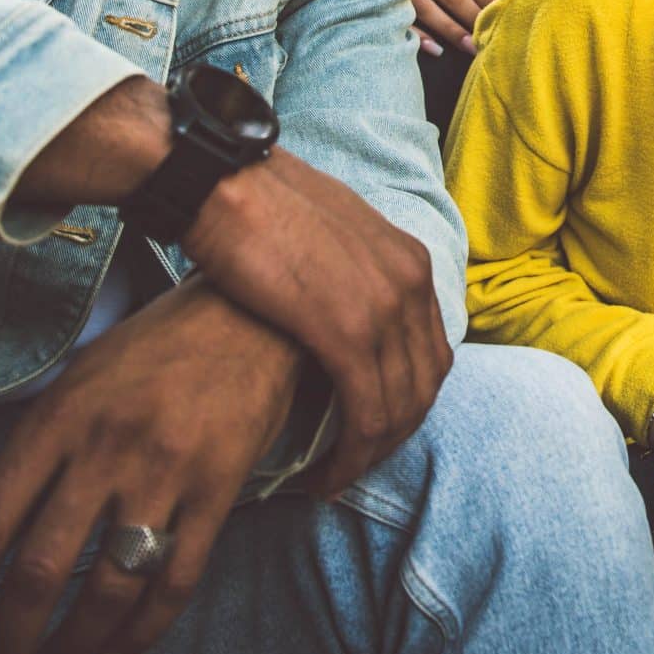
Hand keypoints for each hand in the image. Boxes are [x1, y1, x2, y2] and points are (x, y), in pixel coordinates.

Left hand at [0, 278, 298, 653]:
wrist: (252, 312)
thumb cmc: (154, 350)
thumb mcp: (78, 382)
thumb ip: (39, 453)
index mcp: (54, 422)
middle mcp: (104, 449)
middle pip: (38, 573)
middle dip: (7, 645)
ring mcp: (165, 471)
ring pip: (108, 587)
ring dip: (72, 645)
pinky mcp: (219, 488)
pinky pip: (175, 579)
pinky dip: (141, 630)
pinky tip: (115, 652)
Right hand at [179, 147, 452, 497]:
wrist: (222, 177)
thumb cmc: (256, 202)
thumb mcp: (328, 234)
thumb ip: (349, 274)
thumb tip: (337, 309)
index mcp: (409, 259)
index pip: (431, 351)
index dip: (407, 401)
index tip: (371, 430)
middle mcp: (411, 282)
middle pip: (425, 384)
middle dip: (394, 435)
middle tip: (355, 464)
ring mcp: (386, 306)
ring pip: (400, 405)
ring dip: (372, 452)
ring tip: (336, 476)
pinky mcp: (348, 330)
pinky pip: (368, 411)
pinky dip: (352, 451)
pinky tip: (324, 470)